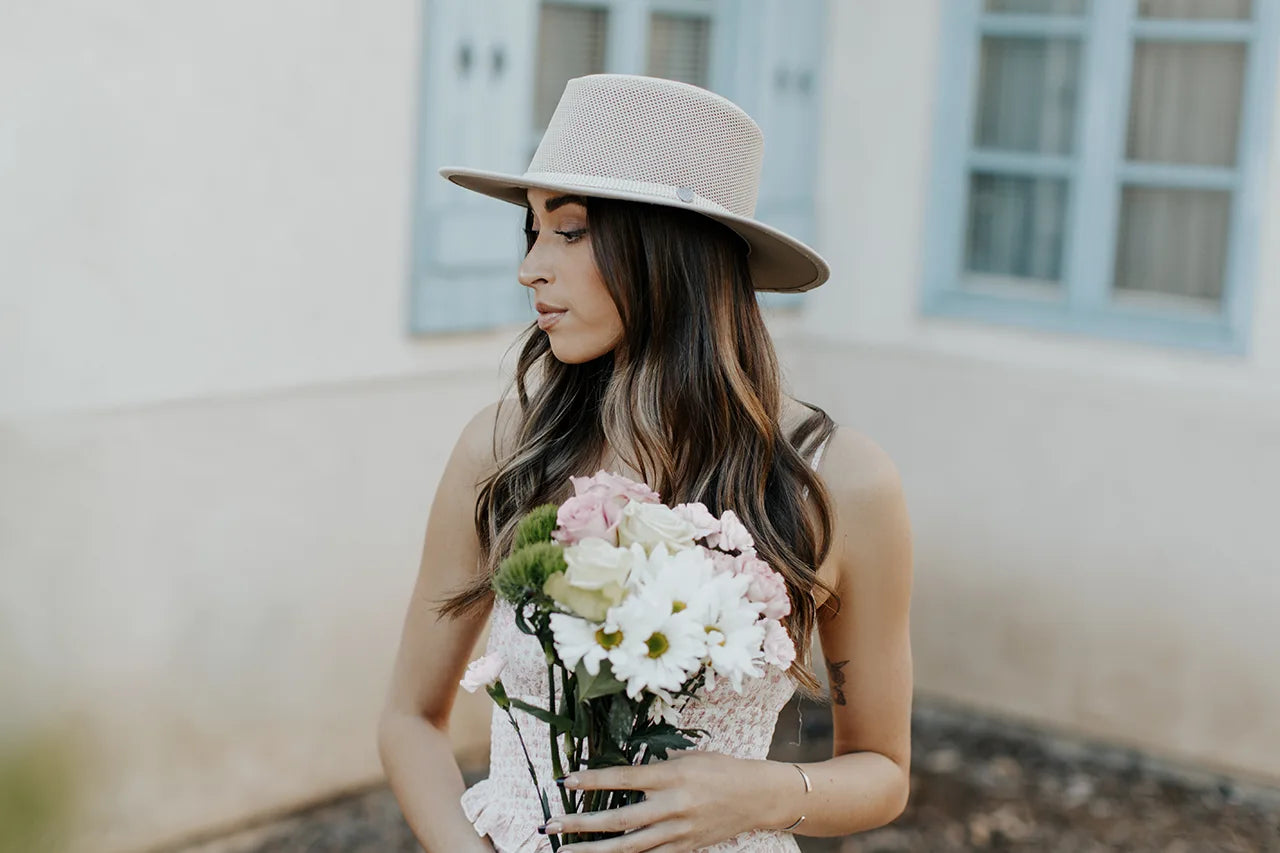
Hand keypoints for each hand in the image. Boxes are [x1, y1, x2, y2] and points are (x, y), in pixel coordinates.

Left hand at [540, 750, 779, 852]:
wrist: (756, 797)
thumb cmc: (722, 769)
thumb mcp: (689, 757)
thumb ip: (658, 766)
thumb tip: (629, 773)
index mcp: (671, 776)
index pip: (623, 779)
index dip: (592, 780)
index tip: (565, 781)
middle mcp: (672, 806)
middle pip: (618, 820)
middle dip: (580, 824)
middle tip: (551, 826)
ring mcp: (677, 832)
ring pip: (628, 848)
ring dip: (594, 851)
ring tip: (566, 852)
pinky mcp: (684, 849)